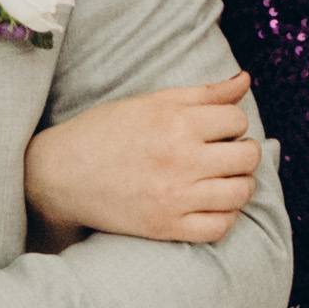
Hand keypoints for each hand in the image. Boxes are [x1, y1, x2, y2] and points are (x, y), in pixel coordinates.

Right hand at [23, 73, 262, 244]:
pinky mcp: (167, 227)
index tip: (216, 129)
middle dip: (242, 151)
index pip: (237, 120)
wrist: (61, 175)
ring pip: (241, 192)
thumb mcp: (151, 102)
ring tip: (223, 179)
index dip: (231, 123)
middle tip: (224, 154)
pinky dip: (225, 216)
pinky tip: (212, 205)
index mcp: (176, 122)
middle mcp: (180, 159)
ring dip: (240, 184)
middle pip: (247, 156)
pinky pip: (220, 227)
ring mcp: (175, 197)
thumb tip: (245, 79)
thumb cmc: (106, 132)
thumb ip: (202, 93)